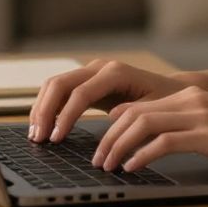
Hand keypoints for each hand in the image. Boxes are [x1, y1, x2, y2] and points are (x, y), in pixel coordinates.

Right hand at [28, 59, 192, 142]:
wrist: (172, 90)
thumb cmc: (166, 102)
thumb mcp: (152, 112)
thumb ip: (130, 117)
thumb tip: (108, 128)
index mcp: (115, 73)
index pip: (80, 93)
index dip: (65, 116)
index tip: (55, 139)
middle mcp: (100, 67)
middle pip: (60, 84)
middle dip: (44, 111)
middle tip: (37, 138)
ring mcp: (91, 71)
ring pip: (55, 84)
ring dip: (41, 108)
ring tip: (35, 135)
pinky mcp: (87, 80)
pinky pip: (60, 90)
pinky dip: (48, 106)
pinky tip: (44, 126)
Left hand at [90, 85, 207, 174]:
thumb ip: (187, 125)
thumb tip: (155, 140)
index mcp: (191, 95)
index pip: (138, 104)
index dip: (113, 125)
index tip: (102, 144)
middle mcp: (192, 99)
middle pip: (133, 113)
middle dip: (108, 138)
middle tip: (98, 160)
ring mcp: (201, 115)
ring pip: (143, 124)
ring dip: (119, 147)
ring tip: (109, 166)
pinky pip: (164, 142)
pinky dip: (142, 155)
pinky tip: (133, 168)